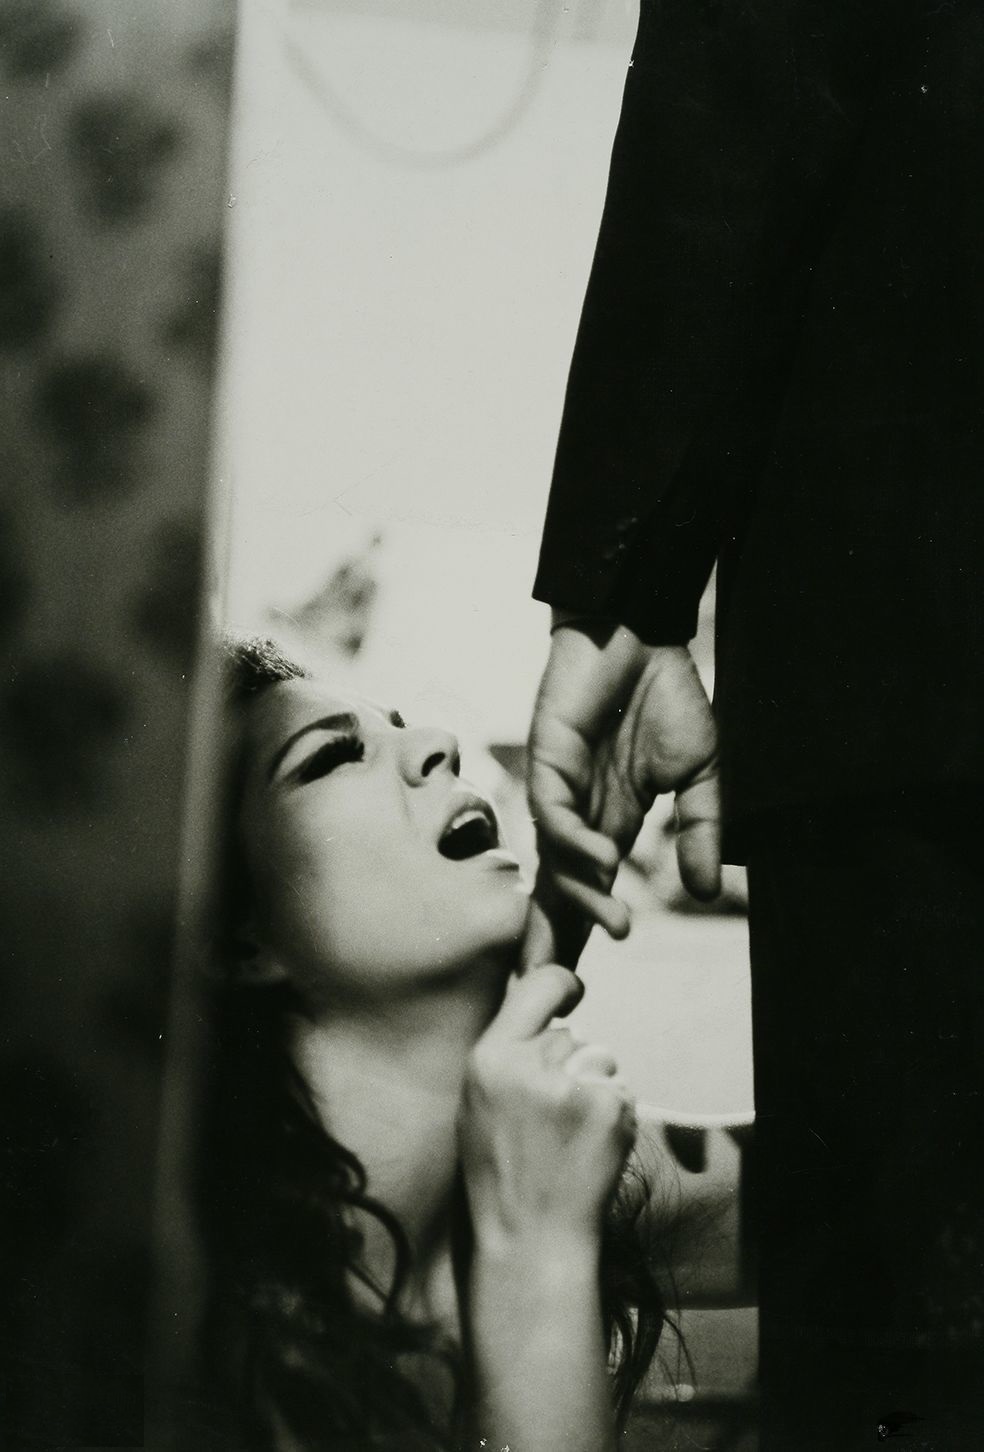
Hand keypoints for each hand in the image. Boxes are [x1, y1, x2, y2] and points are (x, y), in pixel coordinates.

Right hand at [458, 964, 636, 1257]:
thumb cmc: (499, 1174)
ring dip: (593, 1086)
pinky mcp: (611, 1110)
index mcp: (489, 1058)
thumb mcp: (476, 1103)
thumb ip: (505, 1053)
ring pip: (600, 1058)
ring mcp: (574, 1087)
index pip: (540, 984)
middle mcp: (531, 1065)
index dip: (561, 986)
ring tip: (569, 1136)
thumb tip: (541, 1007)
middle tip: (551, 1116)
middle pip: (570, 1035)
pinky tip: (589, 1148)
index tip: (570, 994)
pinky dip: (612, 1115)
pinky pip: (620, 1092)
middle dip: (568, 1063)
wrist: (532, 1239)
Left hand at [526, 621, 719, 964]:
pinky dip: (575, 839)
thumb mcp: (703, 775)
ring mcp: (560, 786)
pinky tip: (602, 861)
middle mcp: (579, 814)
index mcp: (611, 823)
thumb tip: (706, 892)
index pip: (588, 893)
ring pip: (556, 858)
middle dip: (553, 943)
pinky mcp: (547, 754)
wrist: (641, 629)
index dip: (579, 938)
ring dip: (583, 896)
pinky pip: (554, 809)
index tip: (573, 993)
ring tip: (617, 928)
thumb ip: (702, 831)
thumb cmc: (666, 694)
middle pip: (555, 891)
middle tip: (551, 996)